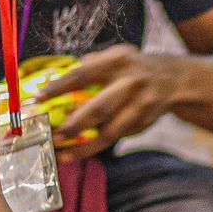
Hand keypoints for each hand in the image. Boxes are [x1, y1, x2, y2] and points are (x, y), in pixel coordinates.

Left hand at [48, 45, 180, 149]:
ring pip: (111, 132)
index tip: (39, 98)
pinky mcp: (145, 123)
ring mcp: (142, 105)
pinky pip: (118, 137)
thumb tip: (52, 81)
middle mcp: (132, 82)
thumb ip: (88, 67)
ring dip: (85, 146)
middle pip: (99, 108)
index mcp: (118, 61)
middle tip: (54, 135)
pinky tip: (82, 151)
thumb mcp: (114, 57)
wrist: (172, 79)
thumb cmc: (131, 68)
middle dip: (74, 125)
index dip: (59, 87)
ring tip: (64, 154)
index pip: (83, 74)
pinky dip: (98, 146)